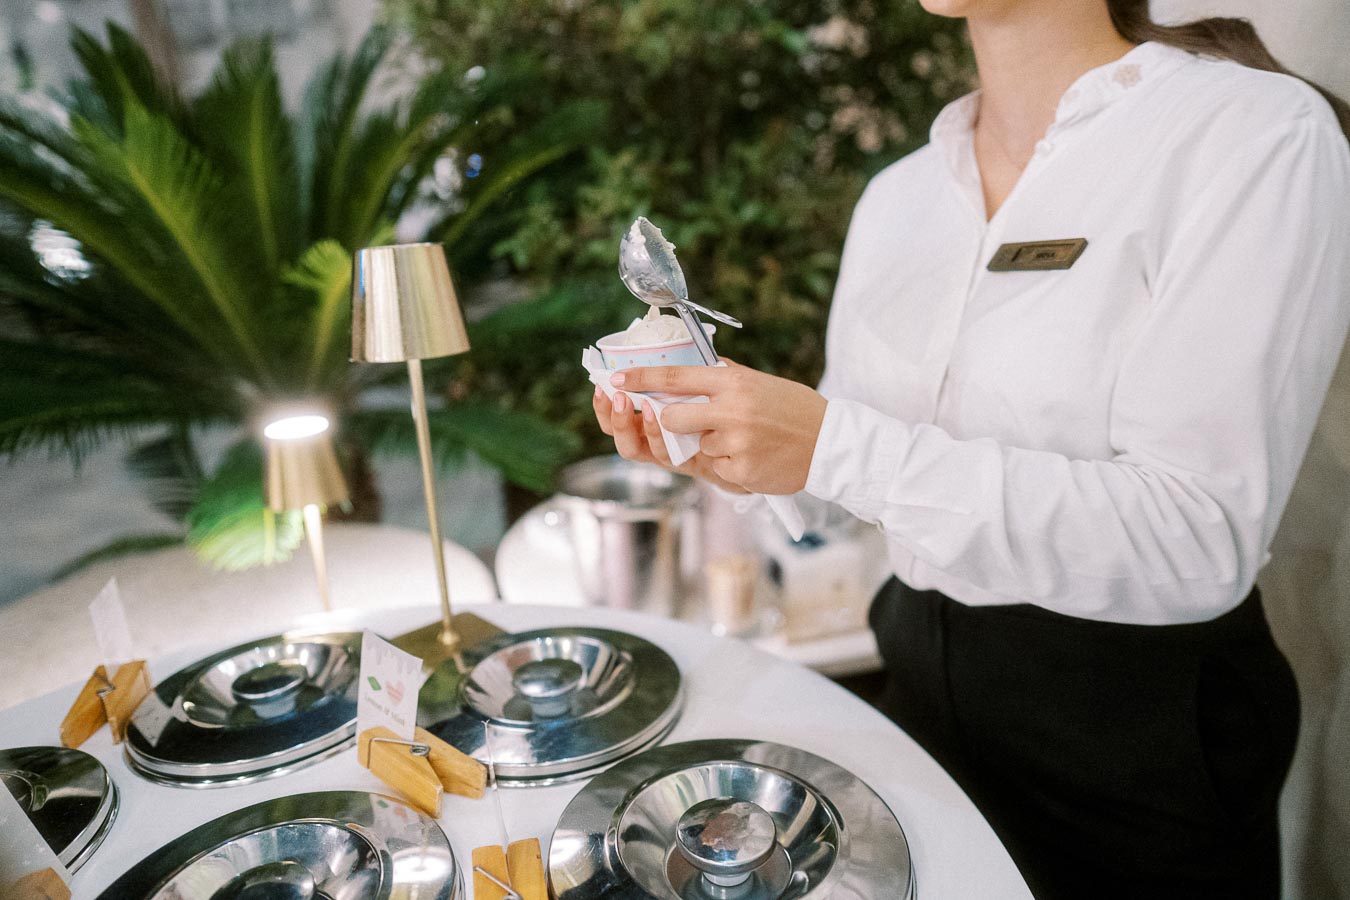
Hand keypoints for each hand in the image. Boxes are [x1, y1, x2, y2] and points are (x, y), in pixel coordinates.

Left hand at [606, 359, 828, 494]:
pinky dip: (729, 465)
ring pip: (695, 447)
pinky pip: (715, 469)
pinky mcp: (740, 472)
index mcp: (732, 382)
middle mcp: (730, 410)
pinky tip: (754, 456)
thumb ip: (720, 378)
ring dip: (711, 446)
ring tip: (746, 441)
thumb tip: (684, 369)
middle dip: (671, 423)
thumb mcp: (757, 382)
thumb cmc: (792, 409)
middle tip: (689, 422)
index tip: (616, 379)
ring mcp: (735, 443)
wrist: (831, 443)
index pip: (674, 377)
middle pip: (670, 418)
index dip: (640, 379)